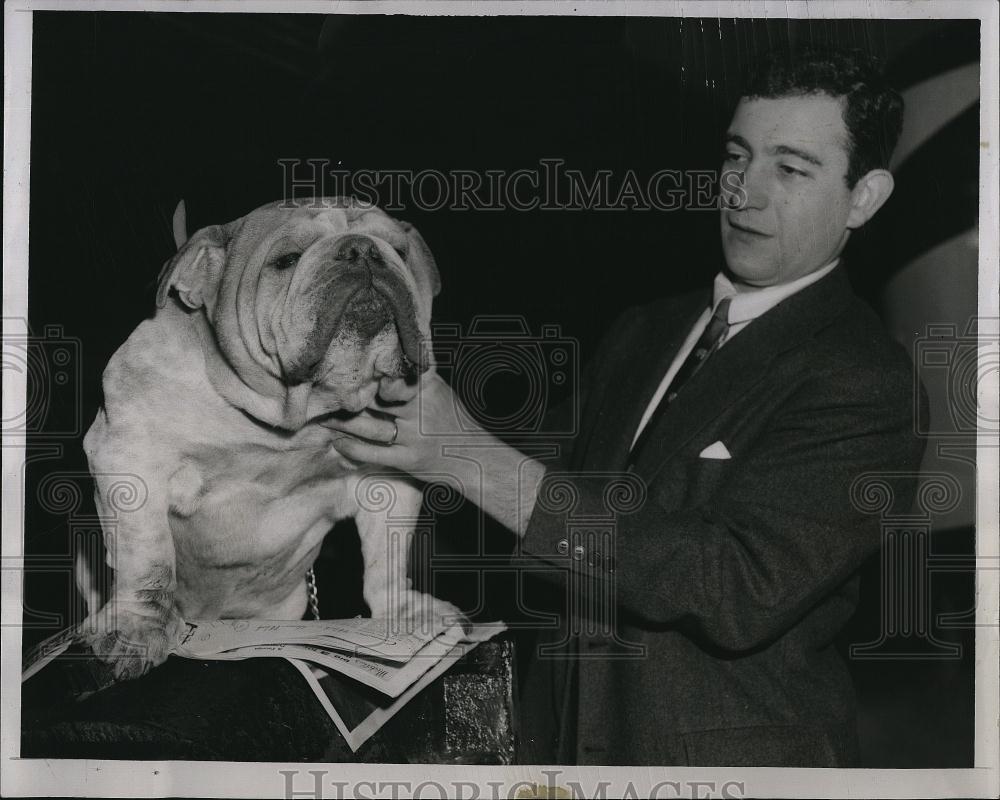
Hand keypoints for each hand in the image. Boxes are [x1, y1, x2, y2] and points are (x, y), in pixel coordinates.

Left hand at [323, 370, 546, 535]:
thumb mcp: (439, 390)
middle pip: (376, 399)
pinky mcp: (410, 460)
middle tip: (321, 392)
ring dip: (342, 423)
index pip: (393, 374)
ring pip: (370, 426)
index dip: (367, 373)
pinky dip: (353, 449)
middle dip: (348, 397)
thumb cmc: (453, 420)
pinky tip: (338, 443)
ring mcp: (416, 436)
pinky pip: (374, 453)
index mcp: (428, 387)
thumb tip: (392, 350)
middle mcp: (422, 409)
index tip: (343, 367)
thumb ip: (416, 374)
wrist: (476, 457)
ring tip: (322, 417)